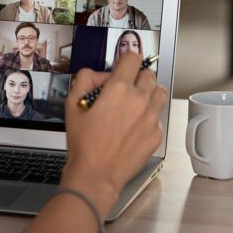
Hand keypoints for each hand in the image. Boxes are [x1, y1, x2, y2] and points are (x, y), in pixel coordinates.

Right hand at [62, 52, 166, 214]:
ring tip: (134, 101)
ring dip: (148, 91)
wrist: (96, 174)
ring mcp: (151, 118)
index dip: (125, 58)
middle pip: (149, 74)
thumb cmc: (84, 143)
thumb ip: (84, 79)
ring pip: (159, 92)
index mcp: (119, 89)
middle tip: (124, 86)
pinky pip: (158, 115)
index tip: (121, 64)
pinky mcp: (156, 134)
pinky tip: (133, 124)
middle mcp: (139, 100)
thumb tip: (96, 74)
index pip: (132, 58)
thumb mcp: (72, 104)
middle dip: (136, 76)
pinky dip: (148, 114)